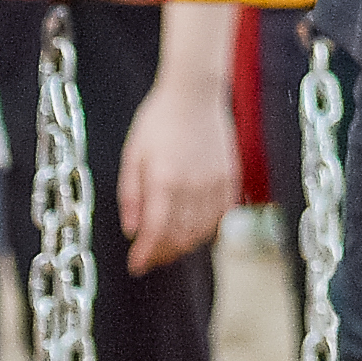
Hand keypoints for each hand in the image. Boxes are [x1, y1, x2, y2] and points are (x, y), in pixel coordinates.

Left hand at [116, 73, 236, 270]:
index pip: (156, 233)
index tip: (135, 265)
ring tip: (168, 245)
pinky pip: (220, 217)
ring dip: (183, 245)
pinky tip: (193, 229)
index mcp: (165, 181)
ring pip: (202, 232)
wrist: (195, 95)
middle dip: (162, 254)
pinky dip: (206, 230)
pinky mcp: (230, 179)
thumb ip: (131, 195)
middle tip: (149, 257)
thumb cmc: (159, 120)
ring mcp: (215, 184)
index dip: (145, 255)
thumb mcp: (133, 155)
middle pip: (179, 238)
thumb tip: (132, 230)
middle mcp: (193, 187)